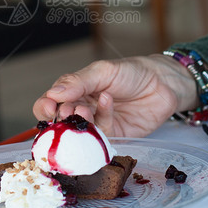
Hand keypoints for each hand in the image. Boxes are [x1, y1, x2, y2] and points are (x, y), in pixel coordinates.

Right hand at [32, 54, 198, 137]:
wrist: (163, 83)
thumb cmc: (132, 72)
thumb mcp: (102, 71)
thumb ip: (78, 82)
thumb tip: (53, 93)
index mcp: (74, 92)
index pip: (49, 103)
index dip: (44, 108)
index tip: (49, 108)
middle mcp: (82, 109)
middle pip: (60, 122)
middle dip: (61, 118)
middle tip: (68, 112)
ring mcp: (97, 124)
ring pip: (79, 131)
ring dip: (80, 122)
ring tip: (85, 110)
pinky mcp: (114, 136)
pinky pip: (101, 135)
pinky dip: (102, 119)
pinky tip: (108, 102)